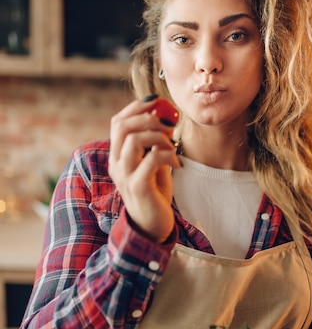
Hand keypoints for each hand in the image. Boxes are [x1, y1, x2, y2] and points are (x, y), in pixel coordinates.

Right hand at [108, 99, 181, 242]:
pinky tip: (178, 163)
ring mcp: (125, 176)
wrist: (153, 226)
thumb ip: (156, 142)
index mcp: (117, 155)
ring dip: (158, 136)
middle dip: (148, 117)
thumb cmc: (154, 192)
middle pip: (122, 126)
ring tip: (173, 145)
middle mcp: (116, 164)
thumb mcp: (154, 162)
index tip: (158, 102)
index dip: (136, 107)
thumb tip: (166, 115)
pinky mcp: (138, 187)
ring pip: (133, 140)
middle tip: (169, 123)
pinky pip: (151, 160)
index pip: (118, 122)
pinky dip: (168, 155)